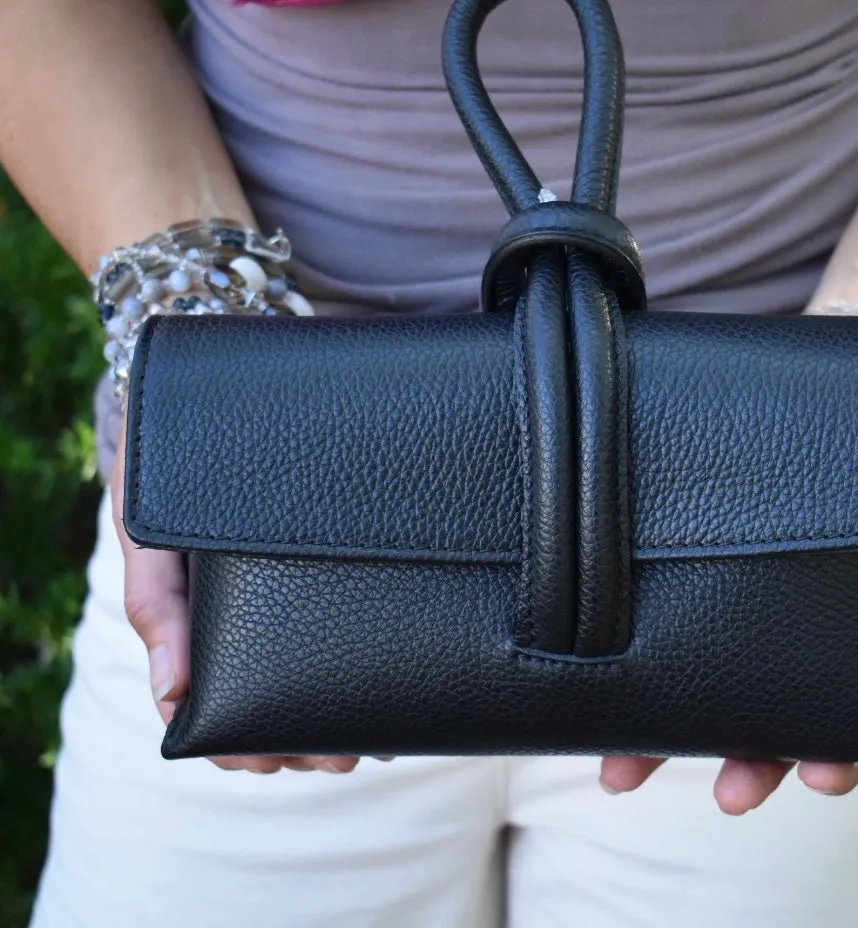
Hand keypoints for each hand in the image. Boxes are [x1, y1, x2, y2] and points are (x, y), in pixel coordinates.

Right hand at [111, 422, 361, 774]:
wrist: (212, 408)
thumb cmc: (168, 483)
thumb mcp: (150, 542)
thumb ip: (156, 606)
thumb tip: (172, 695)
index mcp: (203, 623)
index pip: (215, 706)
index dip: (243, 743)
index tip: (276, 763)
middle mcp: (252, 613)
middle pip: (275, 694)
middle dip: (306, 736)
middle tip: (345, 757)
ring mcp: (293, 590)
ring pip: (314, 666)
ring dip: (340, 704)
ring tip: (376, 731)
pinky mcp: (331, 560)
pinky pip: (347, 613)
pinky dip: (364, 650)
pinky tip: (391, 669)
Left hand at [599, 479, 857, 811]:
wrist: (837, 440)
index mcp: (854, 648)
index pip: (853, 719)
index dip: (841, 755)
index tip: (823, 777)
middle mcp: (790, 646)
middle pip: (772, 723)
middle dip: (753, 764)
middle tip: (734, 794)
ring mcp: (732, 619)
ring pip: (702, 692)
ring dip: (665, 741)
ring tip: (626, 772)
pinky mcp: (683, 584)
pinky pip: (653, 635)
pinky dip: (626, 674)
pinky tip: (596, 702)